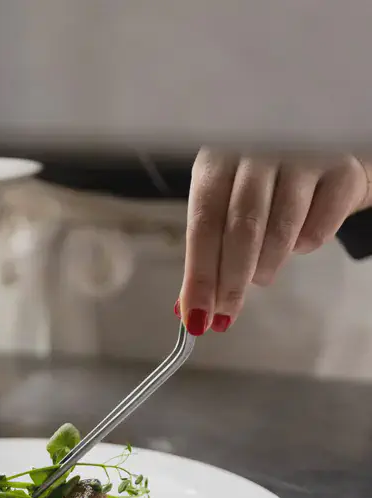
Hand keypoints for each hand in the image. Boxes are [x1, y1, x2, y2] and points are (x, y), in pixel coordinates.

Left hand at [177, 151, 371, 334]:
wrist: (324, 154)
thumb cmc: (263, 187)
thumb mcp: (223, 206)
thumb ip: (206, 253)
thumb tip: (188, 308)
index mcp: (218, 159)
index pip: (203, 222)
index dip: (200, 274)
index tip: (197, 316)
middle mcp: (259, 149)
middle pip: (242, 227)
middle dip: (232, 280)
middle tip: (228, 309)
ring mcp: (303, 156)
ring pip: (280, 230)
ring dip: (267, 265)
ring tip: (261, 273)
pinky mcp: (341, 172)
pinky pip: (318, 229)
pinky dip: (304, 246)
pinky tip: (297, 240)